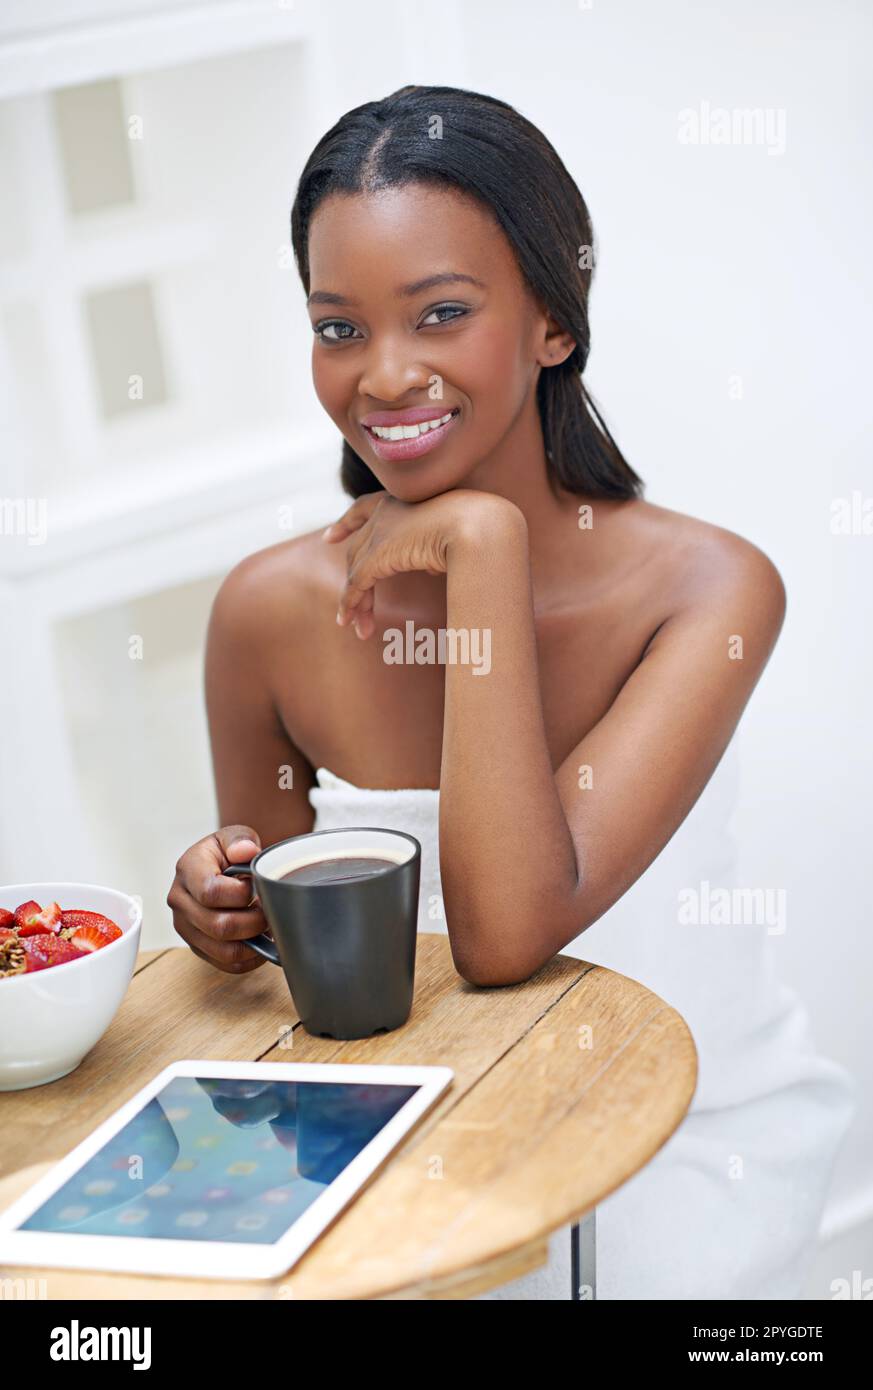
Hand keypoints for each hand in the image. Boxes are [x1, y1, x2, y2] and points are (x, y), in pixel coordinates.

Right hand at [167, 825, 267, 972]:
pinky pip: (226, 963)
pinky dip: (250, 957)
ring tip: (265, 925)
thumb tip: (245, 851)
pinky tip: (260, 940)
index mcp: (187, 870)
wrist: (220, 867)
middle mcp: (180, 901)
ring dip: (253, 942)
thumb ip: (240, 839)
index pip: (211, 892)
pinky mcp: (197, 946)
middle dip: (253, 922)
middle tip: (269, 911)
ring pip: (224, 950)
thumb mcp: (234, 836)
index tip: (256, 887)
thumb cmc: (228, 853)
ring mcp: (186, 926)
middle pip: (218, 926)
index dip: (242, 894)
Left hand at [322, 488, 517, 638]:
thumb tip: (432, 566)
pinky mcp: (377, 554)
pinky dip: (352, 604)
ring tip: (358, 628)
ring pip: (356, 570)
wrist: (480, 525)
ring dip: (355, 602)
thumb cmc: (483, 529)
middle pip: (359, 550)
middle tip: (352, 611)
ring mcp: (380, 531)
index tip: (330, 537)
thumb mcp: (455, 537)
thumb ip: (436, 549)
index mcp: (405, 499)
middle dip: (353, 581)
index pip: (365, 508)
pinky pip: (357, 583)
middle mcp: (387, 510)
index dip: (347, 523)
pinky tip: (350, 621)